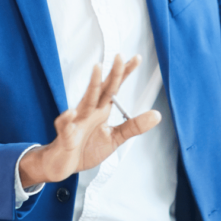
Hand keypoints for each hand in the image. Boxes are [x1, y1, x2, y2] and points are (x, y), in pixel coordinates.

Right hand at [19, 54, 160, 187]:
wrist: (63, 165)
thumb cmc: (86, 148)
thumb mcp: (115, 137)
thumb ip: (134, 126)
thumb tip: (157, 115)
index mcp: (101, 109)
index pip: (115, 87)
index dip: (124, 72)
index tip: (136, 58)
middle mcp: (90, 111)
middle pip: (102, 88)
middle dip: (112, 73)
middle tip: (120, 56)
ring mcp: (77, 121)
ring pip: (85, 100)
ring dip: (91, 85)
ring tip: (97, 69)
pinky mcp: (65, 136)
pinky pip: (65, 126)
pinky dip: (67, 119)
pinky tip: (72, 113)